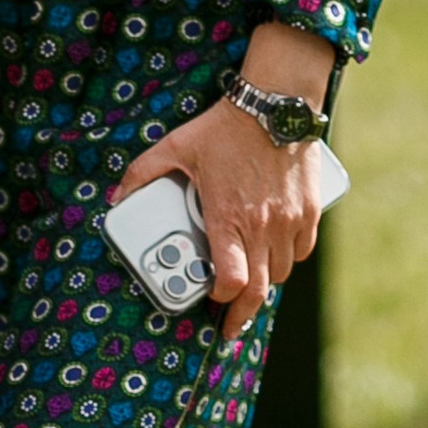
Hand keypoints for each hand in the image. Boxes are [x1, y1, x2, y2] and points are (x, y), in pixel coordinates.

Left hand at [109, 106, 330, 340]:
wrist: (275, 104)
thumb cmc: (225, 128)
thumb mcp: (175, 147)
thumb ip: (142, 175)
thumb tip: (117, 198)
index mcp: (228, 218)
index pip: (232, 281)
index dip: (221, 300)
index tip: (211, 302)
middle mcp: (263, 225)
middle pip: (259, 290)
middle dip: (243, 313)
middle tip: (231, 323)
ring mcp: (290, 220)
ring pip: (281, 272)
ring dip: (263, 281)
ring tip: (246, 279)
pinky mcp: (309, 211)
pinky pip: (301, 251)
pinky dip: (286, 258)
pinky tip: (271, 251)